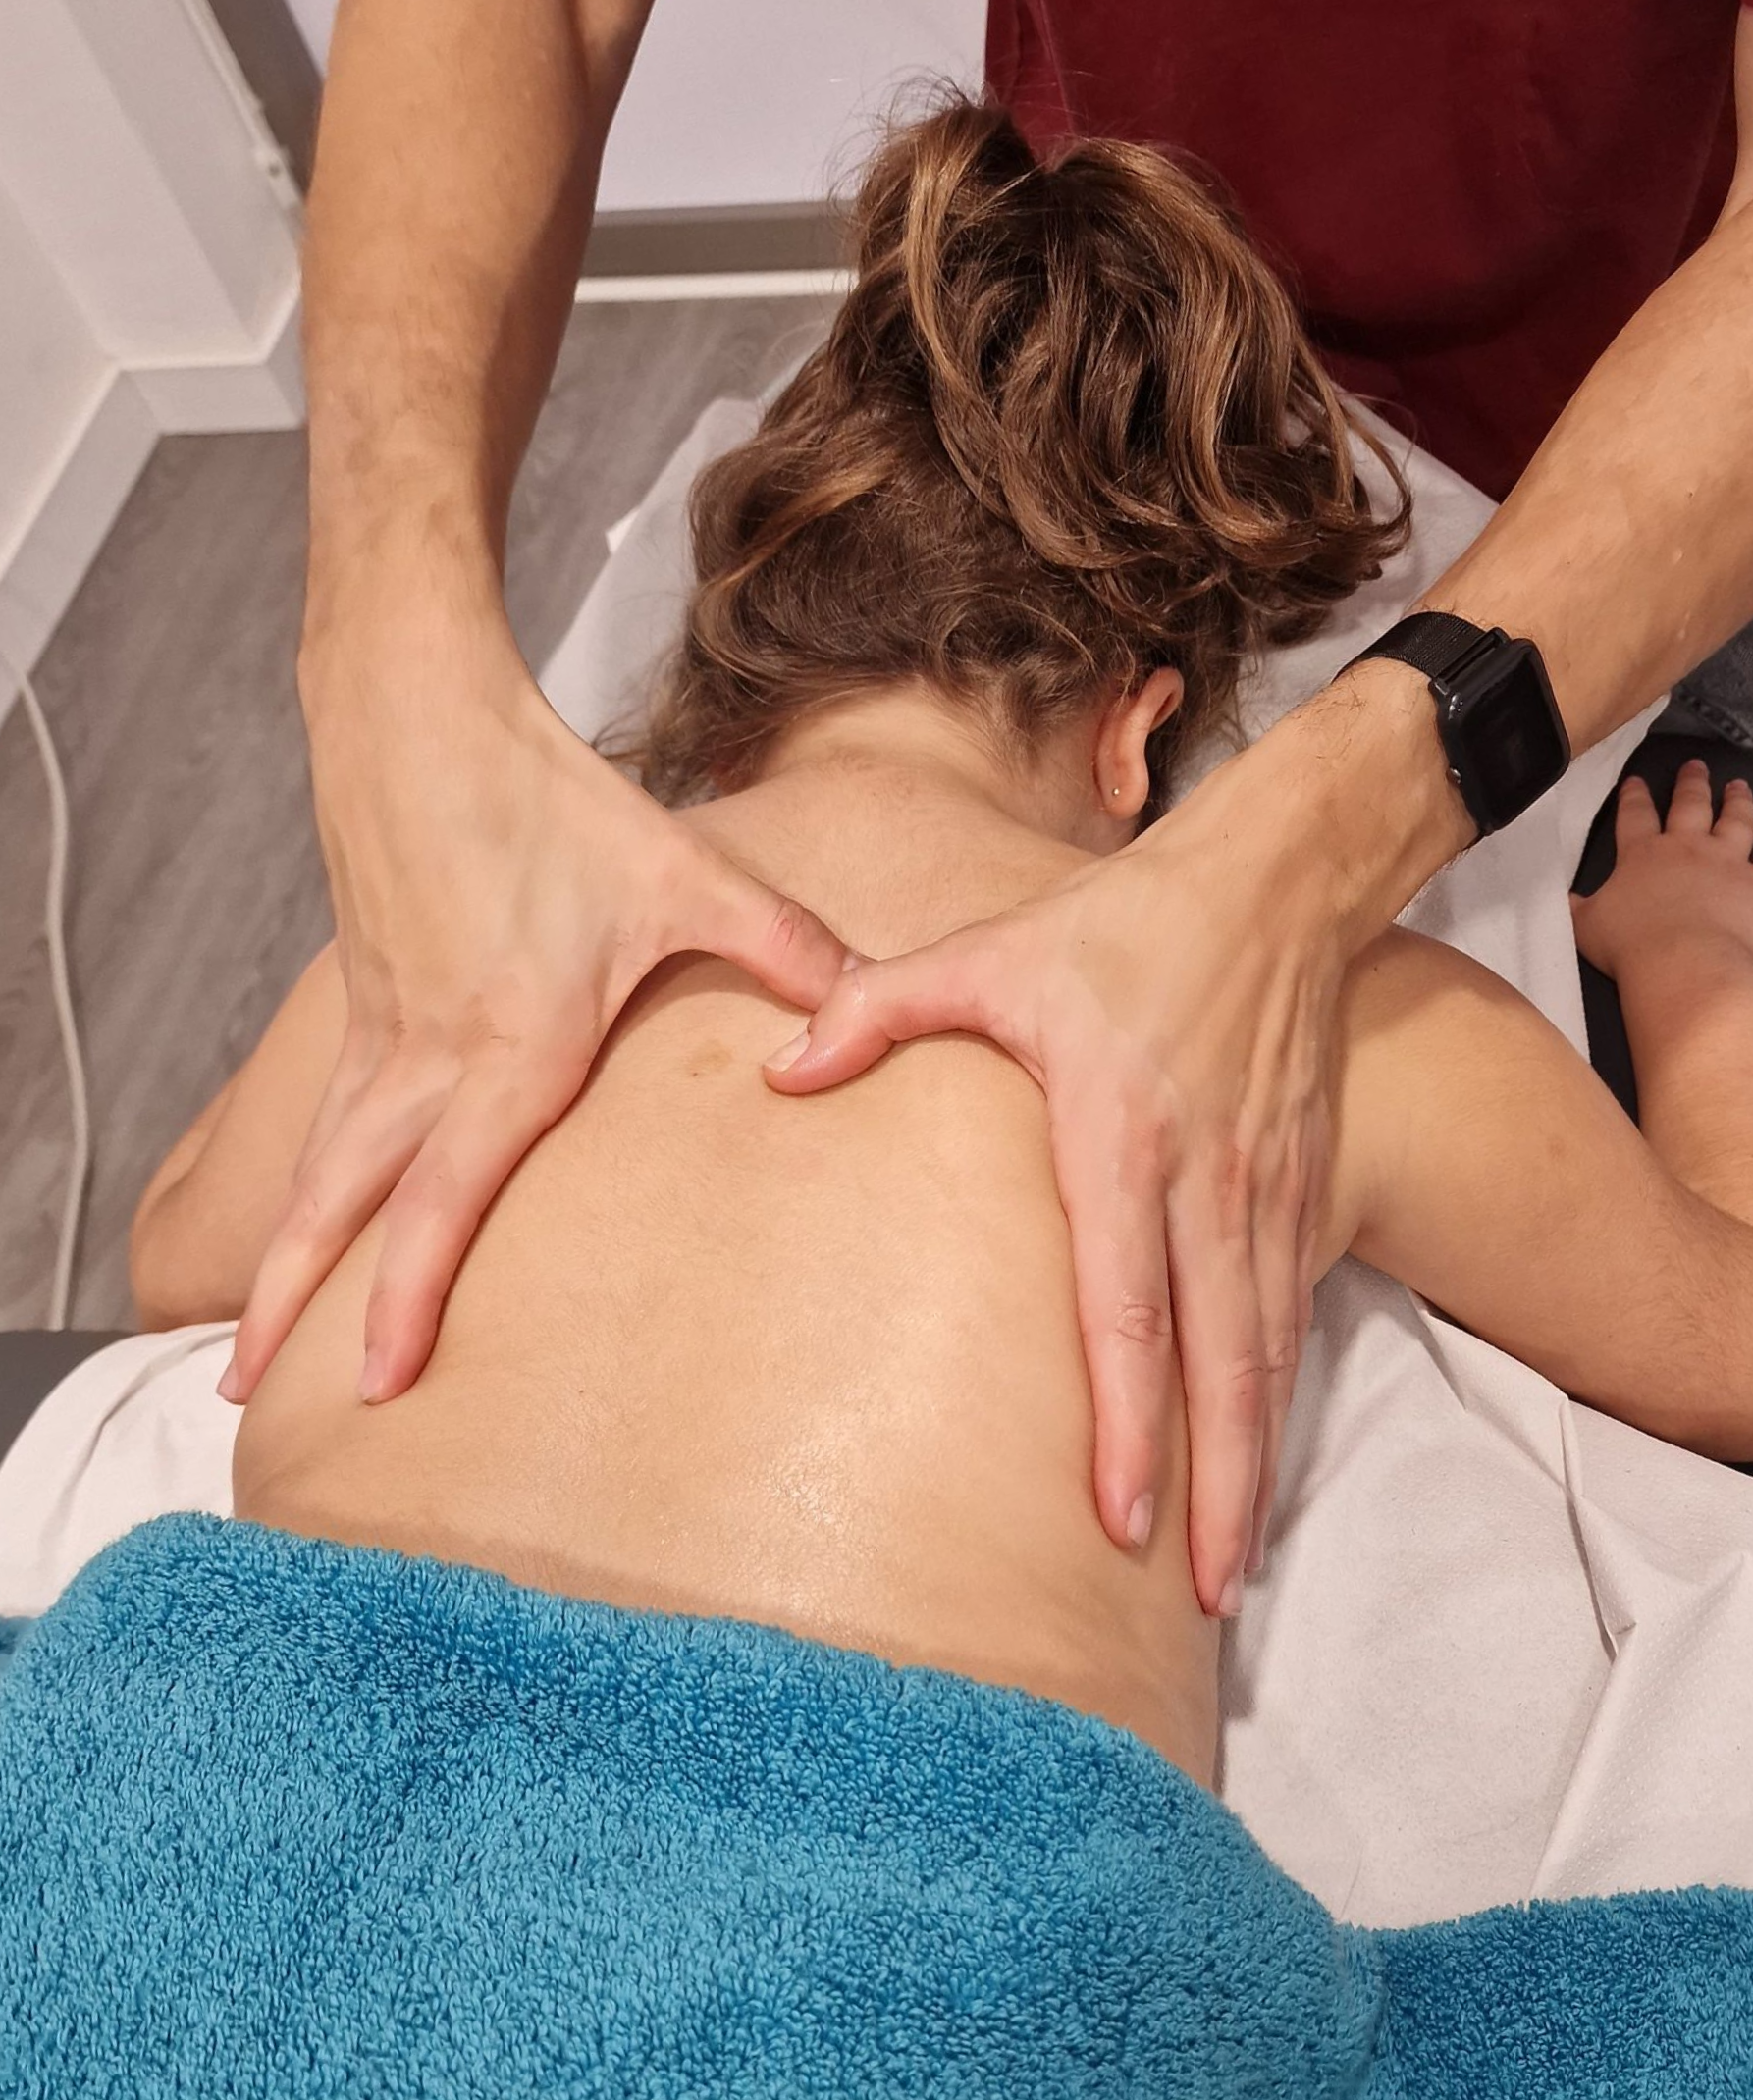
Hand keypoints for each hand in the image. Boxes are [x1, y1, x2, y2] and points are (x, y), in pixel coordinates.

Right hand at [222, 602, 848, 1404]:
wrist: (417, 707)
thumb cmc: (547, 795)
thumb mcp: (685, 873)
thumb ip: (784, 947)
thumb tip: (867, 1002)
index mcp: (508, 1044)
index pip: (446, 1196)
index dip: (409, 1294)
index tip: (383, 1381)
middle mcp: (427, 1055)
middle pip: (341, 1203)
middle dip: (292, 1306)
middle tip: (249, 1400)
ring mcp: (381, 1030)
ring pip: (315, 1167)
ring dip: (278, 1257)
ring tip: (246, 1345)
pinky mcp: (363, 1003)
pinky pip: (322, 1116)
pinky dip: (302, 1184)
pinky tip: (307, 1214)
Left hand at [763, 684, 1454, 1617]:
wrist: (1272, 882)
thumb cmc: (1119, 926)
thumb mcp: (989, 952)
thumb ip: (877, 1009)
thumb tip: (776, 1068)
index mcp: (1122, 1137)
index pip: (1128, 1307)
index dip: (1128, 1422)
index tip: (1120, 1521)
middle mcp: (1207, 1183)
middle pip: (1223, 1364)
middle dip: (1218, 1488)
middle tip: (1205, 1596)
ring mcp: (1266, 1189)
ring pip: (1271, 1353)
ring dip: (1256, 1462)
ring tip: (1232, 1562)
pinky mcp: (1304, 1181)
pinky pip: (1293, 1309)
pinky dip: (1280, 1394)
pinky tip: (1261, 1456)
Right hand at [1573, 761, 1752, 980]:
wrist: (1683, 963)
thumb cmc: (1628, 945)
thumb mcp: (1586, 925)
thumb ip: (1577, 906)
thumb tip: (1566, 896)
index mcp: (1642, 854)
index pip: (1636, 814)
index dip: (1634, 795)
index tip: (1636, 781)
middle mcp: (1687, 847)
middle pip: (1690, 805)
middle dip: (1691, 783)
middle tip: (1695, 766)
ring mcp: (1727, 862)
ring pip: (1736, 820)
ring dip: (1738, 801)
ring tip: (1739, 786)